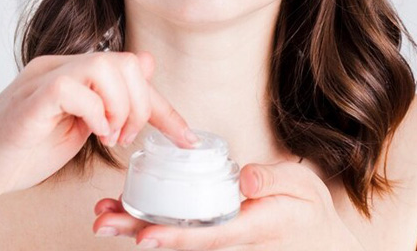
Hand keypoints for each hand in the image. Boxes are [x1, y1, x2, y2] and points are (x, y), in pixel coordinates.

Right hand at [0, 51, 197, 209]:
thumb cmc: (21, 152)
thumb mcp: (79, 128)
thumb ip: (109, 101)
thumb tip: (146, 65)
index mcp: (72, 72)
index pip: (130, 71)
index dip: (163, 106)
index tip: (186, 138)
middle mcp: (58, 66)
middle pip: (123, 61)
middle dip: (140, 105)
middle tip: (126, 137)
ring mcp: (41, 80)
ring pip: (104, 66)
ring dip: (121, 108)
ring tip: (111, 137)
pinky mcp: (28, 101)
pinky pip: (73, 88)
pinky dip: (96, 112)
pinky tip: (94, 135)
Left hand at [93, 160, 365, 249]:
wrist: (314, 230)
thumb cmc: (307, 208)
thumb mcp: (302, 187)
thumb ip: (276, 181)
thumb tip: (247, 178)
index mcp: (248, 227)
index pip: (205, 236)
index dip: (173, 237)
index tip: (142, 237)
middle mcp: (227, 234)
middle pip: (177, 238)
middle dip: (138, 231)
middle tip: (102, 223)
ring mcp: (219, 231)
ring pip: (173, 232)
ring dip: (136, 224)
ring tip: (104, 214)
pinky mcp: (214, 223)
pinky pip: (180, 222)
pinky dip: (152, 215)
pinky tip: (130, 207)